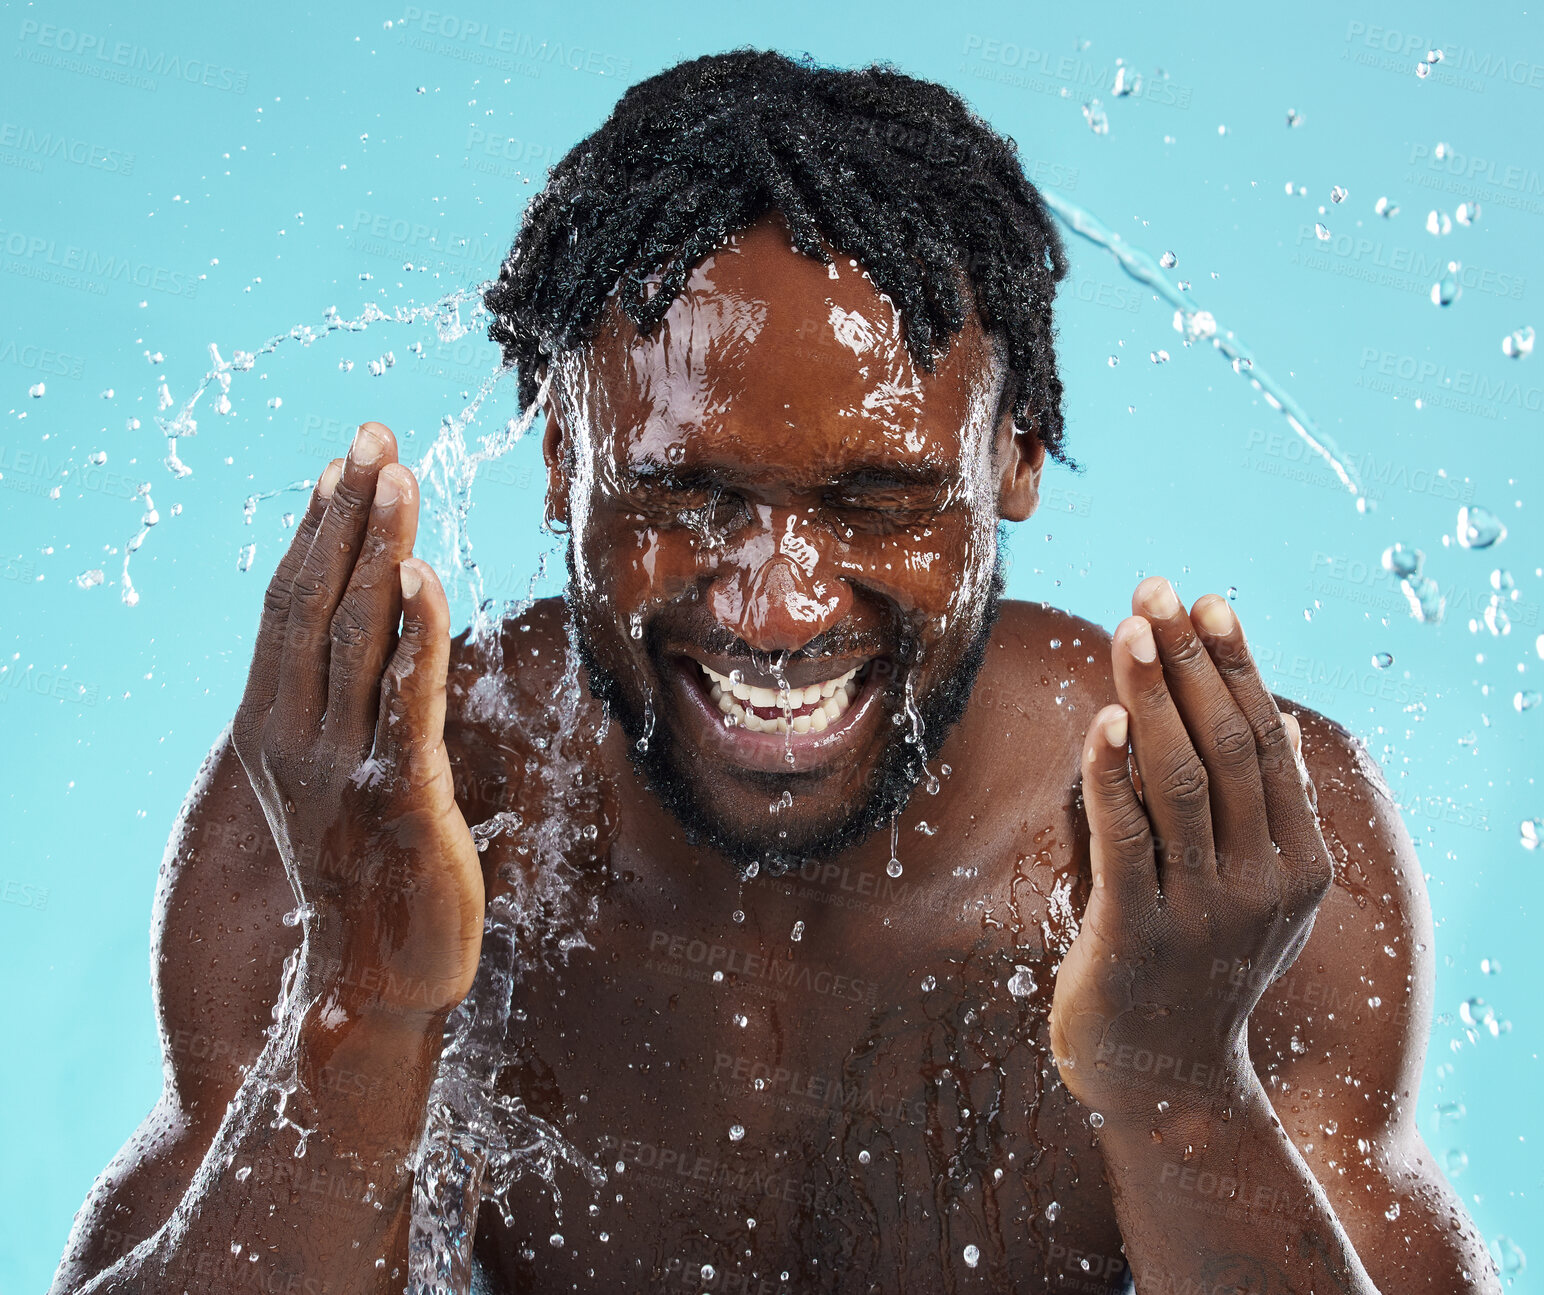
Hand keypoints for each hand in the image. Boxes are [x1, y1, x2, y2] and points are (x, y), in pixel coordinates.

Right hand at [232, 422, 483, 1020]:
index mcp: (275, 730)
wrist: (367, 985)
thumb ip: (339, 713)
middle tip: (371, 434)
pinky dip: (415, 635)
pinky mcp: (402, 796)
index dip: (314, 535)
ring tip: (394, 473)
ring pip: (354, 636)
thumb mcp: (333, 783)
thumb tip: (369, 643)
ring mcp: (343, 767)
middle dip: (345, 515)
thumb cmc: (361, 882)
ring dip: (376, 549)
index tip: (337, 466)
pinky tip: (424, 578)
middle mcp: (297, 739)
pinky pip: (406, 702)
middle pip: (314, 602)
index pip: (288, 610)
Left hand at [1048, 577, 1331, 1120]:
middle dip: (1190, 660)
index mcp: (1297, 861)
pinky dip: (1113, 774)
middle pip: (1227, 746)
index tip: (1204, 600)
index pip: (1266, 740)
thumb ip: (1237, 808)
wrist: (1167, 1082)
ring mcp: (1205, 911)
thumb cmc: (1189, 963)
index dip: (1235, 665)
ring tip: (1128, 627)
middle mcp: (1264, 882)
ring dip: (1152, 694)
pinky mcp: (1138, 935)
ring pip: (1179, 780)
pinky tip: (1104, 720)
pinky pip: (1127, 839)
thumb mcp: (1237, 886)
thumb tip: (1249, 717)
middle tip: (1154, 590)